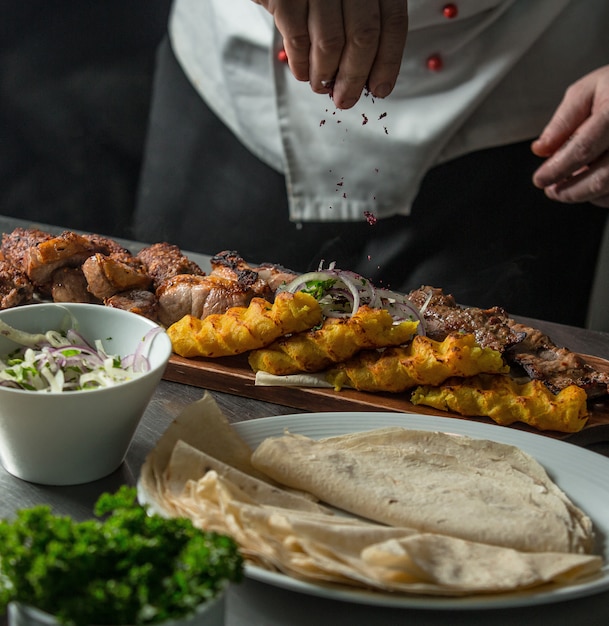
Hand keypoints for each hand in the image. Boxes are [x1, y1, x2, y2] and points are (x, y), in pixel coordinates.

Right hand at [253, 0, 408, 108]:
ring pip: (330, 43)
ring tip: (321, 84)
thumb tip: (367, 77)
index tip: (380, 89)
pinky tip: (302, 71)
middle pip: (363, 36)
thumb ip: (360, 25)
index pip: (391, 21)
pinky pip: (298, 39)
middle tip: (345, 98)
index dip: (388, 62)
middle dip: (354, 77)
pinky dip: (301, 64)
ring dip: (325, 74)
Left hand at [532, 65, 608, 207]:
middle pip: (602, 177)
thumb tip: (541, 149)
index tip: (540, 179)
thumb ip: (563, 121)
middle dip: (570, 191)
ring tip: (568, 185)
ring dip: (586, 195)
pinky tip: (591, 182)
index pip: (583, 148)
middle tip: (552, 190)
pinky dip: (603, 195)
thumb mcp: (588, 90)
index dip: (557, 169)